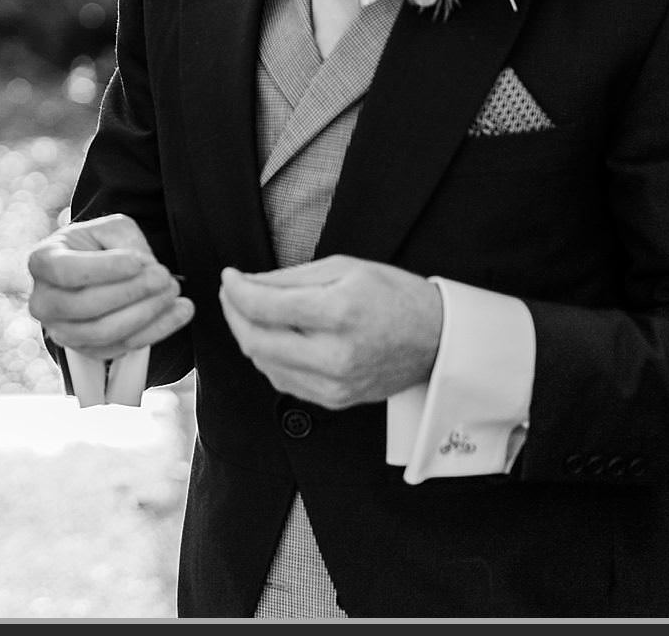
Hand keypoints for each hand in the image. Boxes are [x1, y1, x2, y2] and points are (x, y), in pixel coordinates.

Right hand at [25, 213, 191, 358]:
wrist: (91, 274)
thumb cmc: (96, 247)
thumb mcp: (109, 229)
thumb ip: (125, 241)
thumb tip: (145, 268)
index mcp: (42, 261)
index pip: (65, 270)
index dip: (103, 269)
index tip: (138, 262)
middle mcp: (43, 301)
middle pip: (86, 305)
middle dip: (132, 291)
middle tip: (164, 277)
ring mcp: (61, 330)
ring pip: (104, 332)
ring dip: (146, 314)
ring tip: (173, 293)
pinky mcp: (84, 350)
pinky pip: (120, 348)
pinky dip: (155, 332)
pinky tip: (178, 312)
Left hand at [217, 255, 441, 409]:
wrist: (439, 340)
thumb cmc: (394, 297)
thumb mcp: (344, 268)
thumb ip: (289, 277)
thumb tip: (245, 282)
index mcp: (340, 314)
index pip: (264, 306)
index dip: (236, 289)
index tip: (229, 275)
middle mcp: (335, 356)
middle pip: (255, 341)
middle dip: (233, 313)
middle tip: (232, 292)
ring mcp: (335, 384)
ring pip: (264, 363)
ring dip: (247, 335)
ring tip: (252, 310)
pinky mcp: (335, 400)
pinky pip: (283, 380)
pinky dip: (269, 357)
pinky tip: (274, 336)